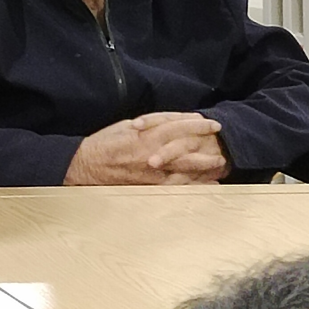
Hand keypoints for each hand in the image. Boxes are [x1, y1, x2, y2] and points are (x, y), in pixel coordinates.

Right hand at [65, 113, 229, 186]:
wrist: (86, 166)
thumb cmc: (106, 142)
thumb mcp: (129, 125)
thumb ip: (154, 123)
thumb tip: (176, 120)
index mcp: (147, 134)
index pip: (180, 127)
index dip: (199, 125)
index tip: (213, 124)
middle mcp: (153, 154)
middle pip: (188, 150)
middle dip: (207, 148)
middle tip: (223, 148)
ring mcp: (152, 173)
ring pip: (186, 170)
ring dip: (205, 169)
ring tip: (221, 167)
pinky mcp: (149, 186)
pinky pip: (176, 187)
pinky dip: (193, 186)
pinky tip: (206, 186)